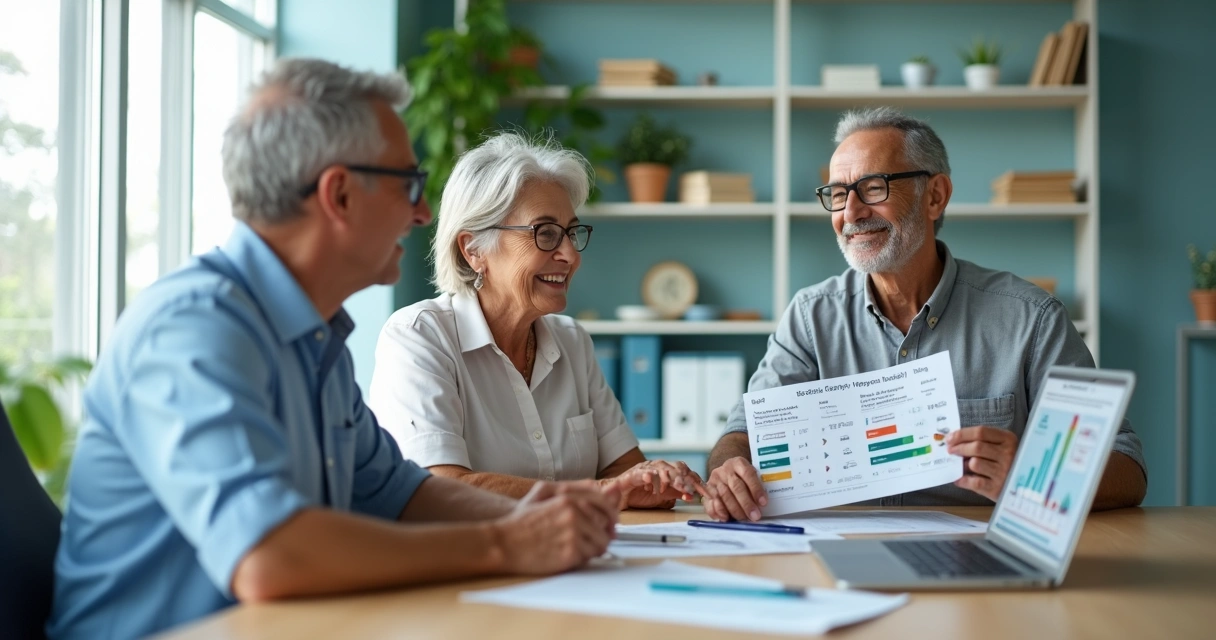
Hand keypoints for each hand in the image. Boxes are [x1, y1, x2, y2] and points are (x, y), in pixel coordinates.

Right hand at [492, 480, 618, 574]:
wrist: (503, 543)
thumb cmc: (523, 523)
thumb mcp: (546, 497)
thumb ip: (576, 494)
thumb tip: (607, 494)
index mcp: (569, 500)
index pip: (605, 505)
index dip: (611, 517)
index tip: (611, 525)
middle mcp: (574, 515)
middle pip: (606, 527)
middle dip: (602, 535)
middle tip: (592, 541)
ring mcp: (573, 534)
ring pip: (600, 544)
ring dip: (592, 549)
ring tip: (574, 550)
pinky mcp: (570, 554)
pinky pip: (589, 558)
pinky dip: (582, 559)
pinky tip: (566, 556)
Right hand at [605, 460, 712, 509]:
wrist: (620, 495)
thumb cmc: (641, 494)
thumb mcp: (664, 495)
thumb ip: (677, 493)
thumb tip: (693, 496)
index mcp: (668, 471)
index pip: (686, 473)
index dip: (697, 482)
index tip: (707, 493)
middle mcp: (658, 466)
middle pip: (677, 468)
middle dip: (688, 479)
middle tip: (695, 491)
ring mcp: (646, 468)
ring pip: (662, 468)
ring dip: (672, 478)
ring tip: (680, 488)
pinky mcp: (633, 474)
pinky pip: (641, 472)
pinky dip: (647, 474)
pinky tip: (652, 479)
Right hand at [703, 456, 767, 521]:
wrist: (726, 473)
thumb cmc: (743, 478)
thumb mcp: (751, 476)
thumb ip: (757, 485)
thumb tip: (762, 504)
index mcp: (738, 463)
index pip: (748, 474)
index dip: (756, 489)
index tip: (763, 503)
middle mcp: (725, 470)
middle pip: (736, 486)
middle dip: (746, 503)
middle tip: (754, 516)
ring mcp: (714, 480)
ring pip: (724, 495)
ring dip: (735, 510)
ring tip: (743, 519)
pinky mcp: (706, 491)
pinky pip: (710, 502)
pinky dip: (718, 511)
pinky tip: (726, 518)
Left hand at [947, 426, 1018, 501]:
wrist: (1026, 485)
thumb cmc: (1008, 462)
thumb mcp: (1002, 446)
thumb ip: (982, 441)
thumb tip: (953, 440)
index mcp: (1008, 439)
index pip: (981, 432)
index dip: (962, 434)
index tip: (949, 438)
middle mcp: (1008, 455)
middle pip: (976, 447)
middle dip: (958, 448)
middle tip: (950, 450)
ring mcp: (1004, 473)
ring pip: (974, 463)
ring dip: (963, 465)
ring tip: (961, 466)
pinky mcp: (997, 489)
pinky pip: (973, 482)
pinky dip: (962, 480)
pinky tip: (959, 479)